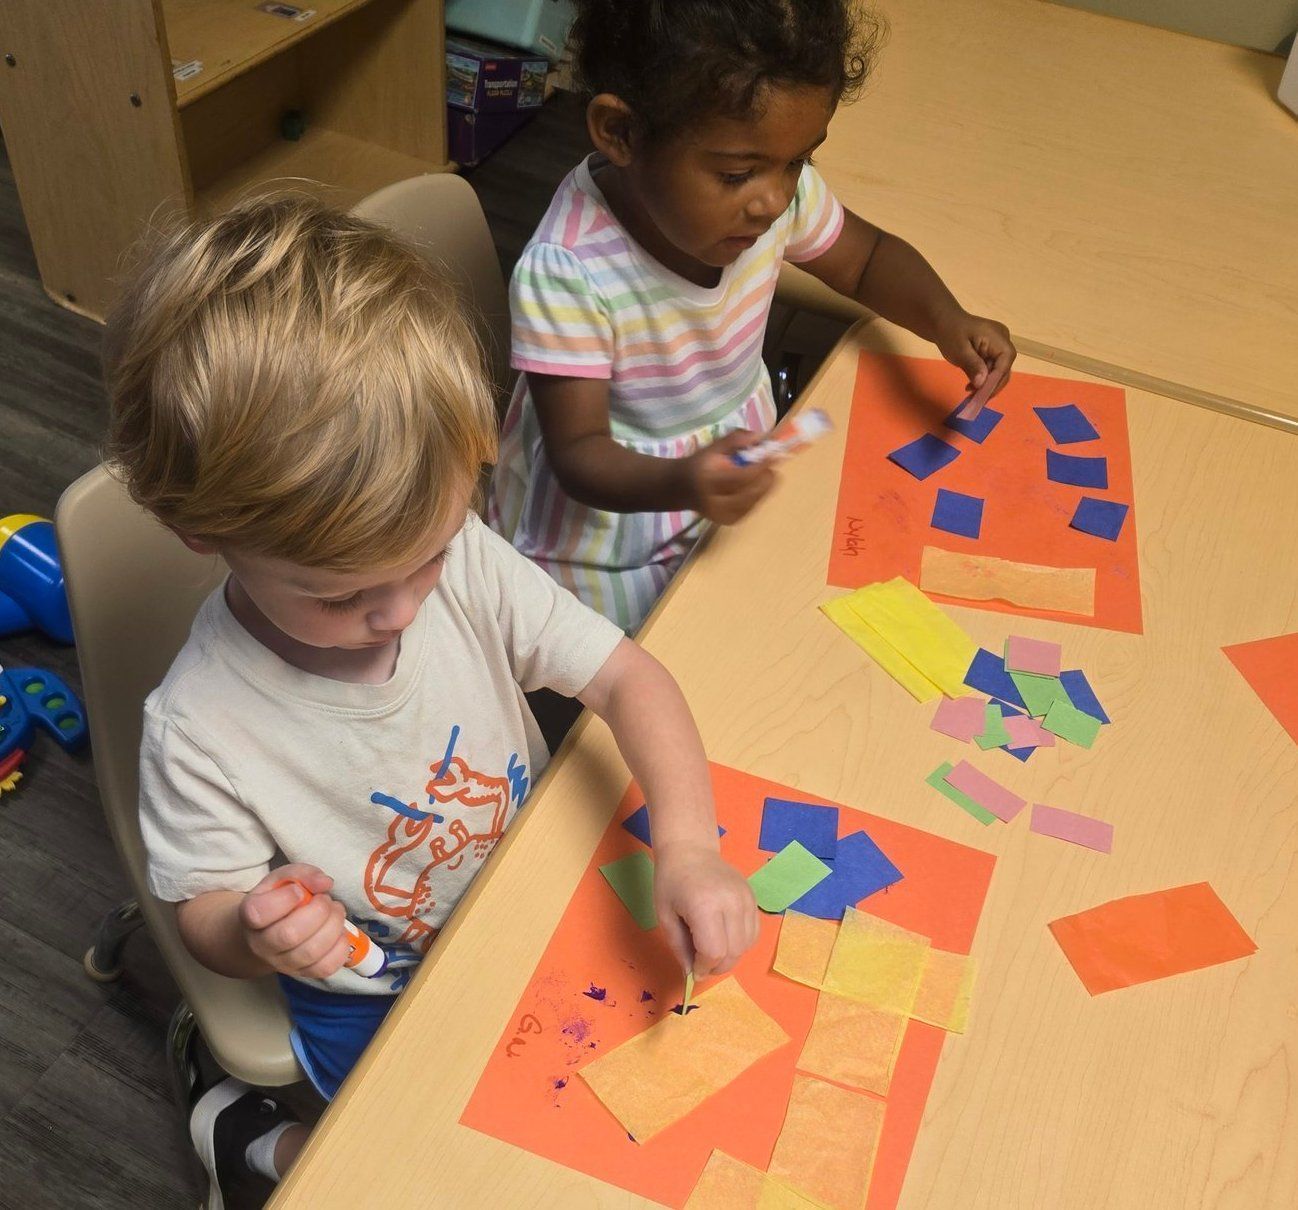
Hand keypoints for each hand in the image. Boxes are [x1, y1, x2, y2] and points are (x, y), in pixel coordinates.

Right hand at [239, 864, 350, 978]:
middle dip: (319, 910)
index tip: (299, 890)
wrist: (268, 933)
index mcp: (251, 916)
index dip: (286, 898)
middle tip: (325, 899)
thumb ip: (303, 874)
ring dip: (333, 926)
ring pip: (311, 952)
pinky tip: (338, 932)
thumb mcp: (284, 878)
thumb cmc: (277, 900)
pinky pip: (326, 968)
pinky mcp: (304, 974)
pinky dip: (340, 947)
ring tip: (335, 912)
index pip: (259, 913)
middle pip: (290, 935)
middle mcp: (262, 945)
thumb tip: (325, 884)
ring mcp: (283, 964)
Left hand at [654, 842, 758, 977]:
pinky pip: (754, 932)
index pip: (714, 951)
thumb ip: (679, 947)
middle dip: (717, 966)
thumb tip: (692, 974)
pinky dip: (741, 943)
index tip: (693, 969)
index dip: (704, 967)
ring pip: (747, 945)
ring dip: (730, 957)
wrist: (690, 850)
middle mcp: (731, 903)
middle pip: (734, 952)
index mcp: (705, 906)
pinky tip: (725, 938)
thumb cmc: (671, 882)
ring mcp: (746, 899)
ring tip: (713, 951)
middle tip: (702, 964)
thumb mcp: (665, 916)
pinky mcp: (753, 898)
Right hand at [682, 431, 775, 524]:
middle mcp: (714, 502)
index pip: (740, 477)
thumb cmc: (699, 464)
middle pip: (750, 492)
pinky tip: (754, 486)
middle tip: (770, 464)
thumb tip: (760, 437)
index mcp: (708, 480)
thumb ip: (735, 440)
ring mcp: (722, 515)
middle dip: (766, 477)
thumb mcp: (713, 447)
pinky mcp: (728, 521)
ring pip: (754, 501)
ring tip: (762, 473)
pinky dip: (758, 495)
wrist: (680, 488)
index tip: (774, 454)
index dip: (760, 466)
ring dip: (764, 486)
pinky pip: (752, 508)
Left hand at [934, 310, 1016, 419]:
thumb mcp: (959, 349)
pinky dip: (982, 379)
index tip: (983, 396)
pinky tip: (970, 387)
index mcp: (999, 338)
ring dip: (985, 385)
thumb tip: (982, 384)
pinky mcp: (991, 353)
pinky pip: (990, 369)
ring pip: (997, 372)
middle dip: (990, 386)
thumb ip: (972, 365)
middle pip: (1003, 369)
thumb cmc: (950, 331)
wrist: (942, 321)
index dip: (995, 381)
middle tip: (975, 401)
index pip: (1004, 363)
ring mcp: (998, 348)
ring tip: (970, 396)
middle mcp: (1003, 342)